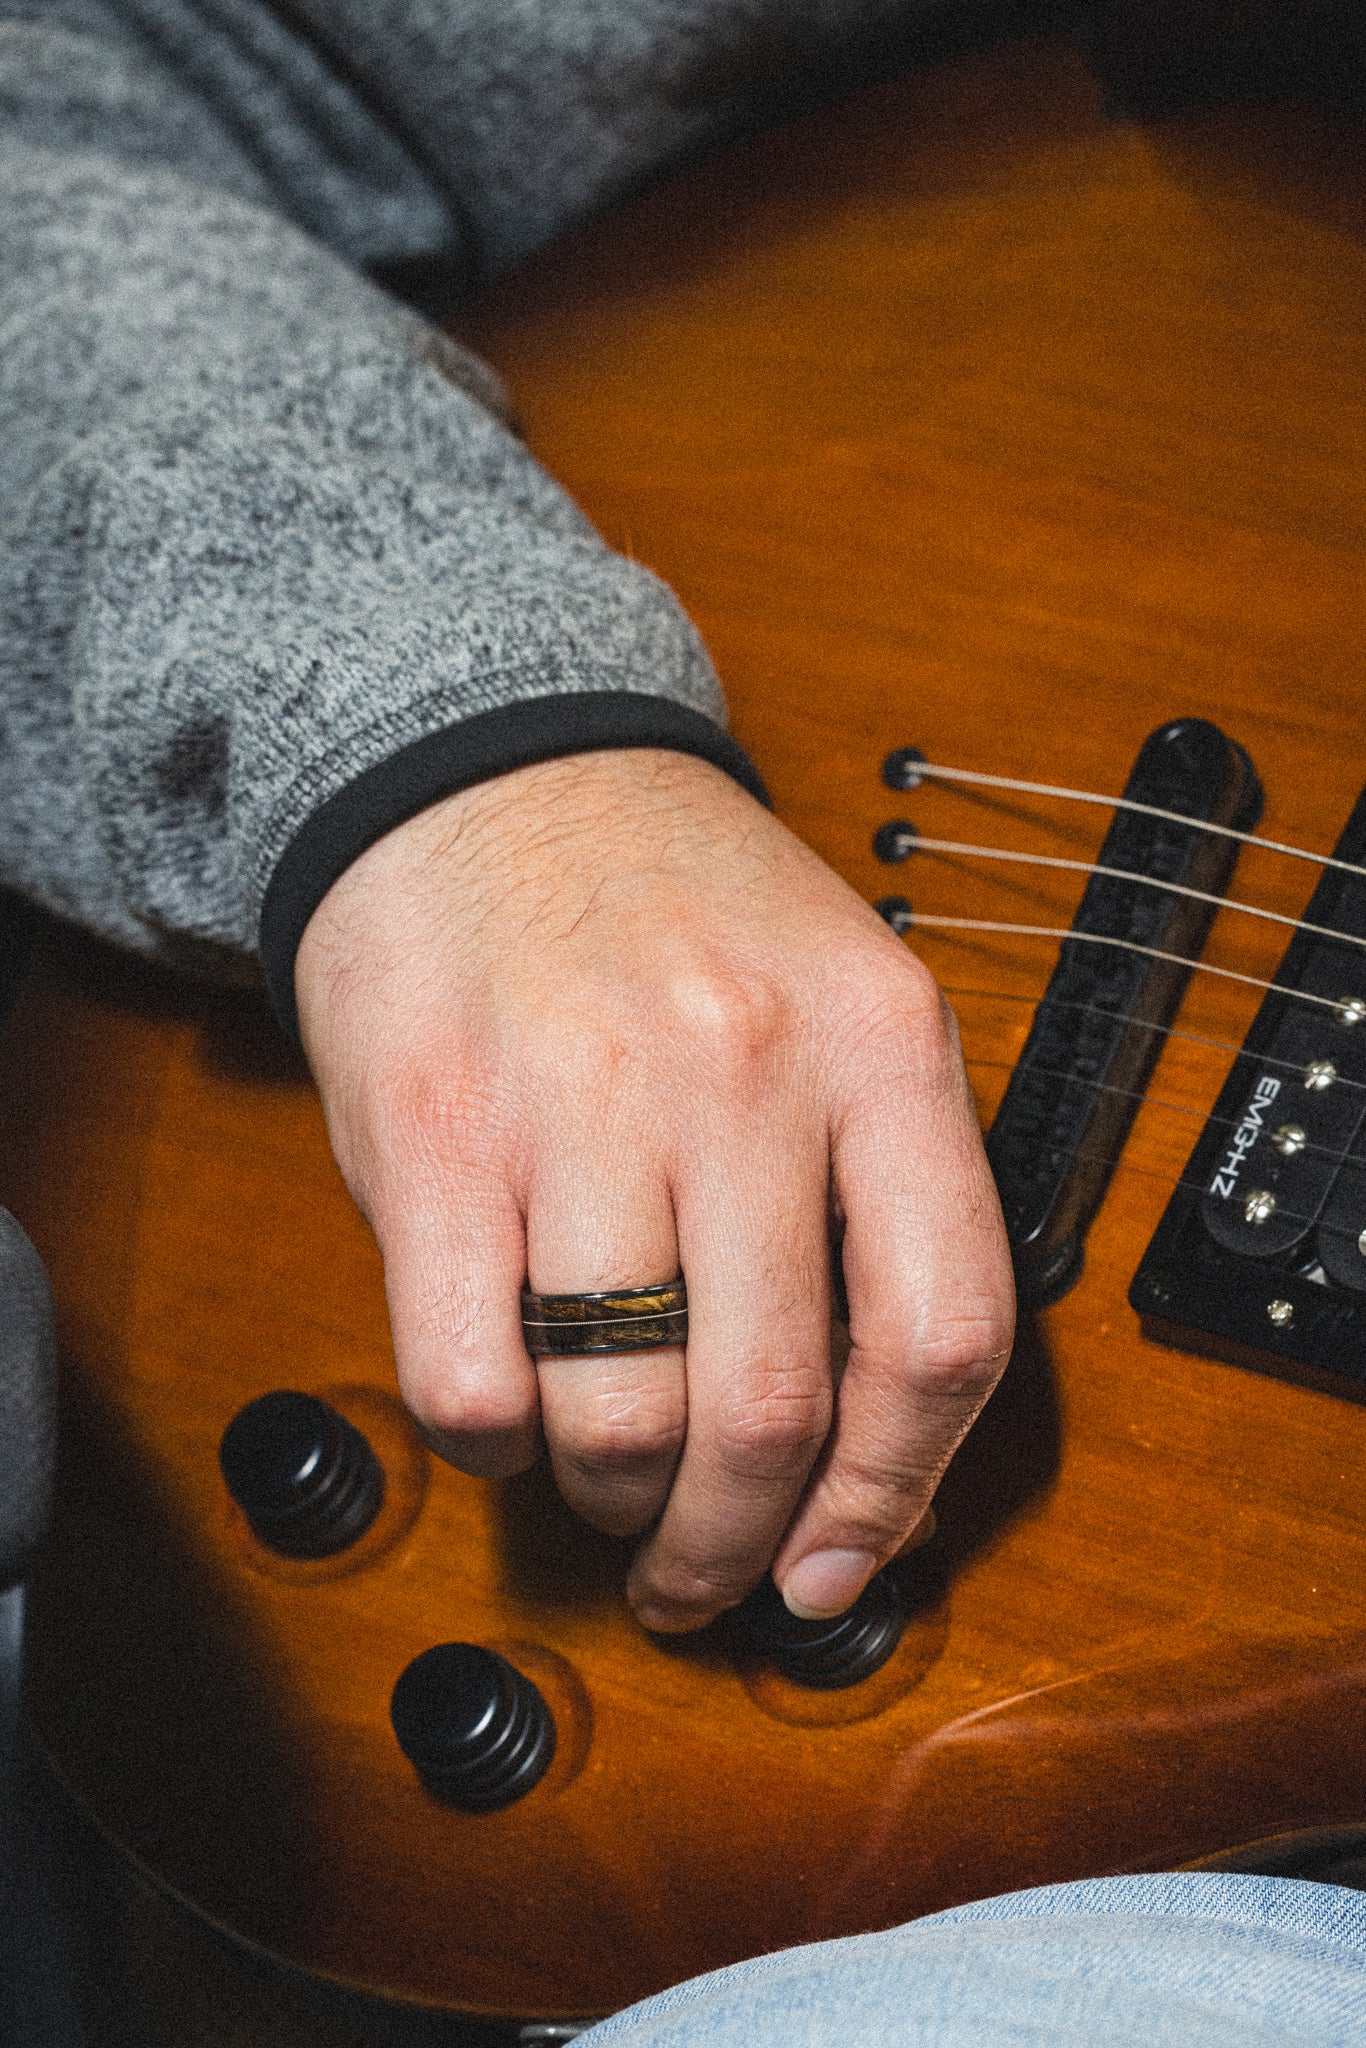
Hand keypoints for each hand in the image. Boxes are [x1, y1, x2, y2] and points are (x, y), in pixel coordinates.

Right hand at [295, 747, 1012, 1630]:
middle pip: (768, 1411)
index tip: (838, 1567)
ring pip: (620, 1419)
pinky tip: (507, 1408)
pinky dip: (492, 1445)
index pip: (943, 1334)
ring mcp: (583, 1095)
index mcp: (880, 1042)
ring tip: (604, 1479)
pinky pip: (471, 1381)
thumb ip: (879, 1200)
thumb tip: (875, 1456)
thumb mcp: (840, 1004)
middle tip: (700, 1571)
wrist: (494, 767)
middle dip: (730, 1546)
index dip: (896, 1497)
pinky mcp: (437, 1129)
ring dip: (611, 1499)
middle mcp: (743, 1065)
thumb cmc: (675, 911)